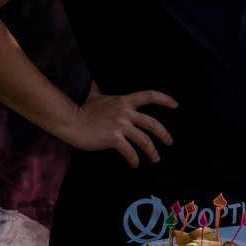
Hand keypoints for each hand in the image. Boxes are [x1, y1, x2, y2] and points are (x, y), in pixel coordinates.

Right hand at [63, 83, 177, 167]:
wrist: (70, 121)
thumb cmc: (82, 109)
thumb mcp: (94, 95)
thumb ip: (99, 89)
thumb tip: (94, 81)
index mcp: (124, 101)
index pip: (150, 96)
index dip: (165, 99)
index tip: (176, 105)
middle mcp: (125, 112)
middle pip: (153, 124)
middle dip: (164, 134)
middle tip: (169, 142)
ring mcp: (120, 126)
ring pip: (144, 140)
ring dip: (152, 152)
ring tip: (155, 159)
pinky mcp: (114, 139)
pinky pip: (130, 151)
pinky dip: (134, 159)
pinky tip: (135, 164)